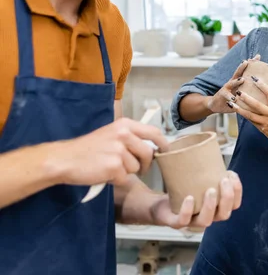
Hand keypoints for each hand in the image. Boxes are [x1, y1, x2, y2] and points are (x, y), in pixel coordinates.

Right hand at [51, 117, 168, 186]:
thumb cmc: (88, 148)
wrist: (64, 159)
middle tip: (137, 170)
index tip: (166, 151)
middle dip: (145, 165)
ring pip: (137, 168)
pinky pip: (125, 178)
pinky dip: (116, 180)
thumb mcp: (111, 134)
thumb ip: (130, 138)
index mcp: (125, 125)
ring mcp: (119, 151)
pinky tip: (104, 174)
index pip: (154, 132)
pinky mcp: (114, 166)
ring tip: (110, 167)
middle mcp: (124, 135)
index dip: (163, 143)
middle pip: (149, 154)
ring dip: (126, 172)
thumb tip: (153, 148)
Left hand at [150, 171, 242, 228]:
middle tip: (223, 181)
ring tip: (210, 190)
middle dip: (227, 197)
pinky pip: (184, 221)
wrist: (161, 204)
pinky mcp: (177, 223)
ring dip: (210, 205)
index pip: (234, 204)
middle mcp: (208, 216)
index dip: (237, 191)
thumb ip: (207, 166)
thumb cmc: (183, 190)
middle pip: (224, 214)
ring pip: (206, 221)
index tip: (231, 175)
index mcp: (217, 207)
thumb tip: (208, 141)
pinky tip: (190, 198)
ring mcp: (192, 222)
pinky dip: (188, 210)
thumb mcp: (199, 178)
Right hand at [207, 54, 260, 113]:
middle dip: (242, 67)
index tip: (258, 56)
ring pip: (231, 83)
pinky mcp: (222, 95)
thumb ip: (248, 88)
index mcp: (238, 81)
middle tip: (246, 62)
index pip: (246, 70)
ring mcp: (227, 87)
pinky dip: (230, 97)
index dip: (251, 63)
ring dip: (236, 81)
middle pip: (237, 73)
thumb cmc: (231, 97)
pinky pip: (226, 95)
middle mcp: (232, 82)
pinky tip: (234, 98)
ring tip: (242, 79)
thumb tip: (262, 85)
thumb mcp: (240, 91)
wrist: (216, 104)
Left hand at [227, 77, 267, 151]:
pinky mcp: (262, 130)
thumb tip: (266, 96)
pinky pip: (252, 121)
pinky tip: (239, 111)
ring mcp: (266, 123)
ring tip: (231, 103)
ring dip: (239, 108)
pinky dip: (245, 115)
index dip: (262, 85)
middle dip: (246, 97)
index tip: (254, 79)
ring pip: (250, 114)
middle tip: (238, 91)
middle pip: (256, 104)